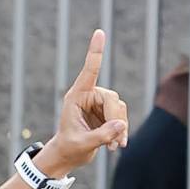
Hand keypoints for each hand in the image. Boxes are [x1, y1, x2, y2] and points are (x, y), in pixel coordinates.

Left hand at [39, 30, 127, 176]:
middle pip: (112, 99)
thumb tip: (121, 125)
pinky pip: (121, 116)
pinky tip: (116, 145)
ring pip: (119, 108)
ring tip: (113, 147)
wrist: (68, 155)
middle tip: (114, 142)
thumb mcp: (83, 143)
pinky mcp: (107, 113)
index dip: (95, 52)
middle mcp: (88, 96)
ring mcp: (98, 104)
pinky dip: (121, 130)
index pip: (89, 71)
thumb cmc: (69, 147)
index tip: (99, 32)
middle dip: (115, 119)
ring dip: (119, 127)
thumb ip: (101, 135)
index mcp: (76, 96)